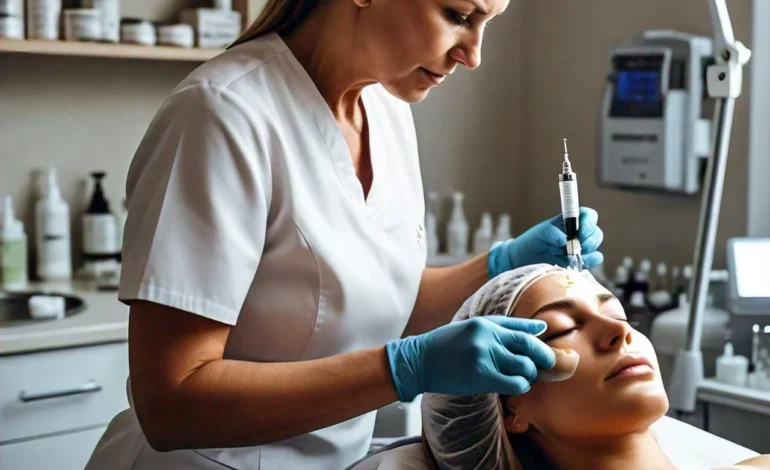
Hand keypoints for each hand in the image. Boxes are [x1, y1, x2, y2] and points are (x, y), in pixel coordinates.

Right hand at [385, 316, 555, 401]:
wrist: (419, 361)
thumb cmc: (445, 346)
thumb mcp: (471, 329)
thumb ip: (503, 327)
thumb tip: (540, 328)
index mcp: (485, 323)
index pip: (522, 328)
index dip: (539, 339)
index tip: (547, 347)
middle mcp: (487, 336)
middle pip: (529, 345)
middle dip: (544, 357)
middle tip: (547, 365)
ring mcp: (485, 355)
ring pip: (524, 366)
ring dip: (530, 374)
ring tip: (526, 377)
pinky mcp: (481, 375)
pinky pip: (514, 383)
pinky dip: (520, 386)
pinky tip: (515, 385)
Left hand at [487, 207, 603, 276]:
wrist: (523, 260)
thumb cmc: (531, 242)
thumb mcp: (539, 233)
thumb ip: (551, 232)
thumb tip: (564, 239)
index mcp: (569, 222)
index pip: (588, 215)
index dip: (589, 222)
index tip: (580, 231)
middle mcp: (577, 234)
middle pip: (595, 233)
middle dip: (589, 240)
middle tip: (577, 246)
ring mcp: (579, 249)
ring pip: (596, 247)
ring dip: (588, 252)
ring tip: (571, 256)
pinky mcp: (578, 262)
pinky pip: (592, 261)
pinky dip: (588, 262)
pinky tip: (575, 263)